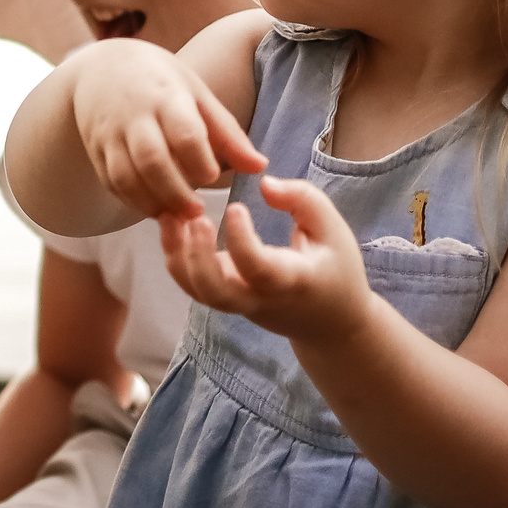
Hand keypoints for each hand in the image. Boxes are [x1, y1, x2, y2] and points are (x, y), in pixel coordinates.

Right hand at [68, 40, 263, 220]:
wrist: (103, 68)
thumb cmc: (162, 83)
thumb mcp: (197, 95)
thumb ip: (227, 134)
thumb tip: (259, 167)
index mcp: (167, 96)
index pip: (184, 132)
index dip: (200, 161)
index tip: (213, 176)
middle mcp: (134, 115)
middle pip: (152, 160)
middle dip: (176, 192)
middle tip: (197, 212)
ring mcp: (110, 134)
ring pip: (126, 176)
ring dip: (152, 202)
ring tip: (175, 217)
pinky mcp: (95, 150)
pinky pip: (111, 183)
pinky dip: (132, 201)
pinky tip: (154, 208)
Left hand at [159, 176, 372, 345]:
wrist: (330, 324)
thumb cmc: (335, 270)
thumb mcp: (334, 230)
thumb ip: (303, 200)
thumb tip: (264, 184)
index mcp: (292, 281)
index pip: (258, 269)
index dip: (241, 240)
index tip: (235, 207)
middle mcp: (259, 298)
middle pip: (216, 293)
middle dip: (197, 258)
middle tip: (195, 219)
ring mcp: (238, 304)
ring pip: (197, 292)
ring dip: (178, 256)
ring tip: (171, 215)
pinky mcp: (225, 299)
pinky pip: (193, 286)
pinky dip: (176, 258)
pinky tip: (173, 225)